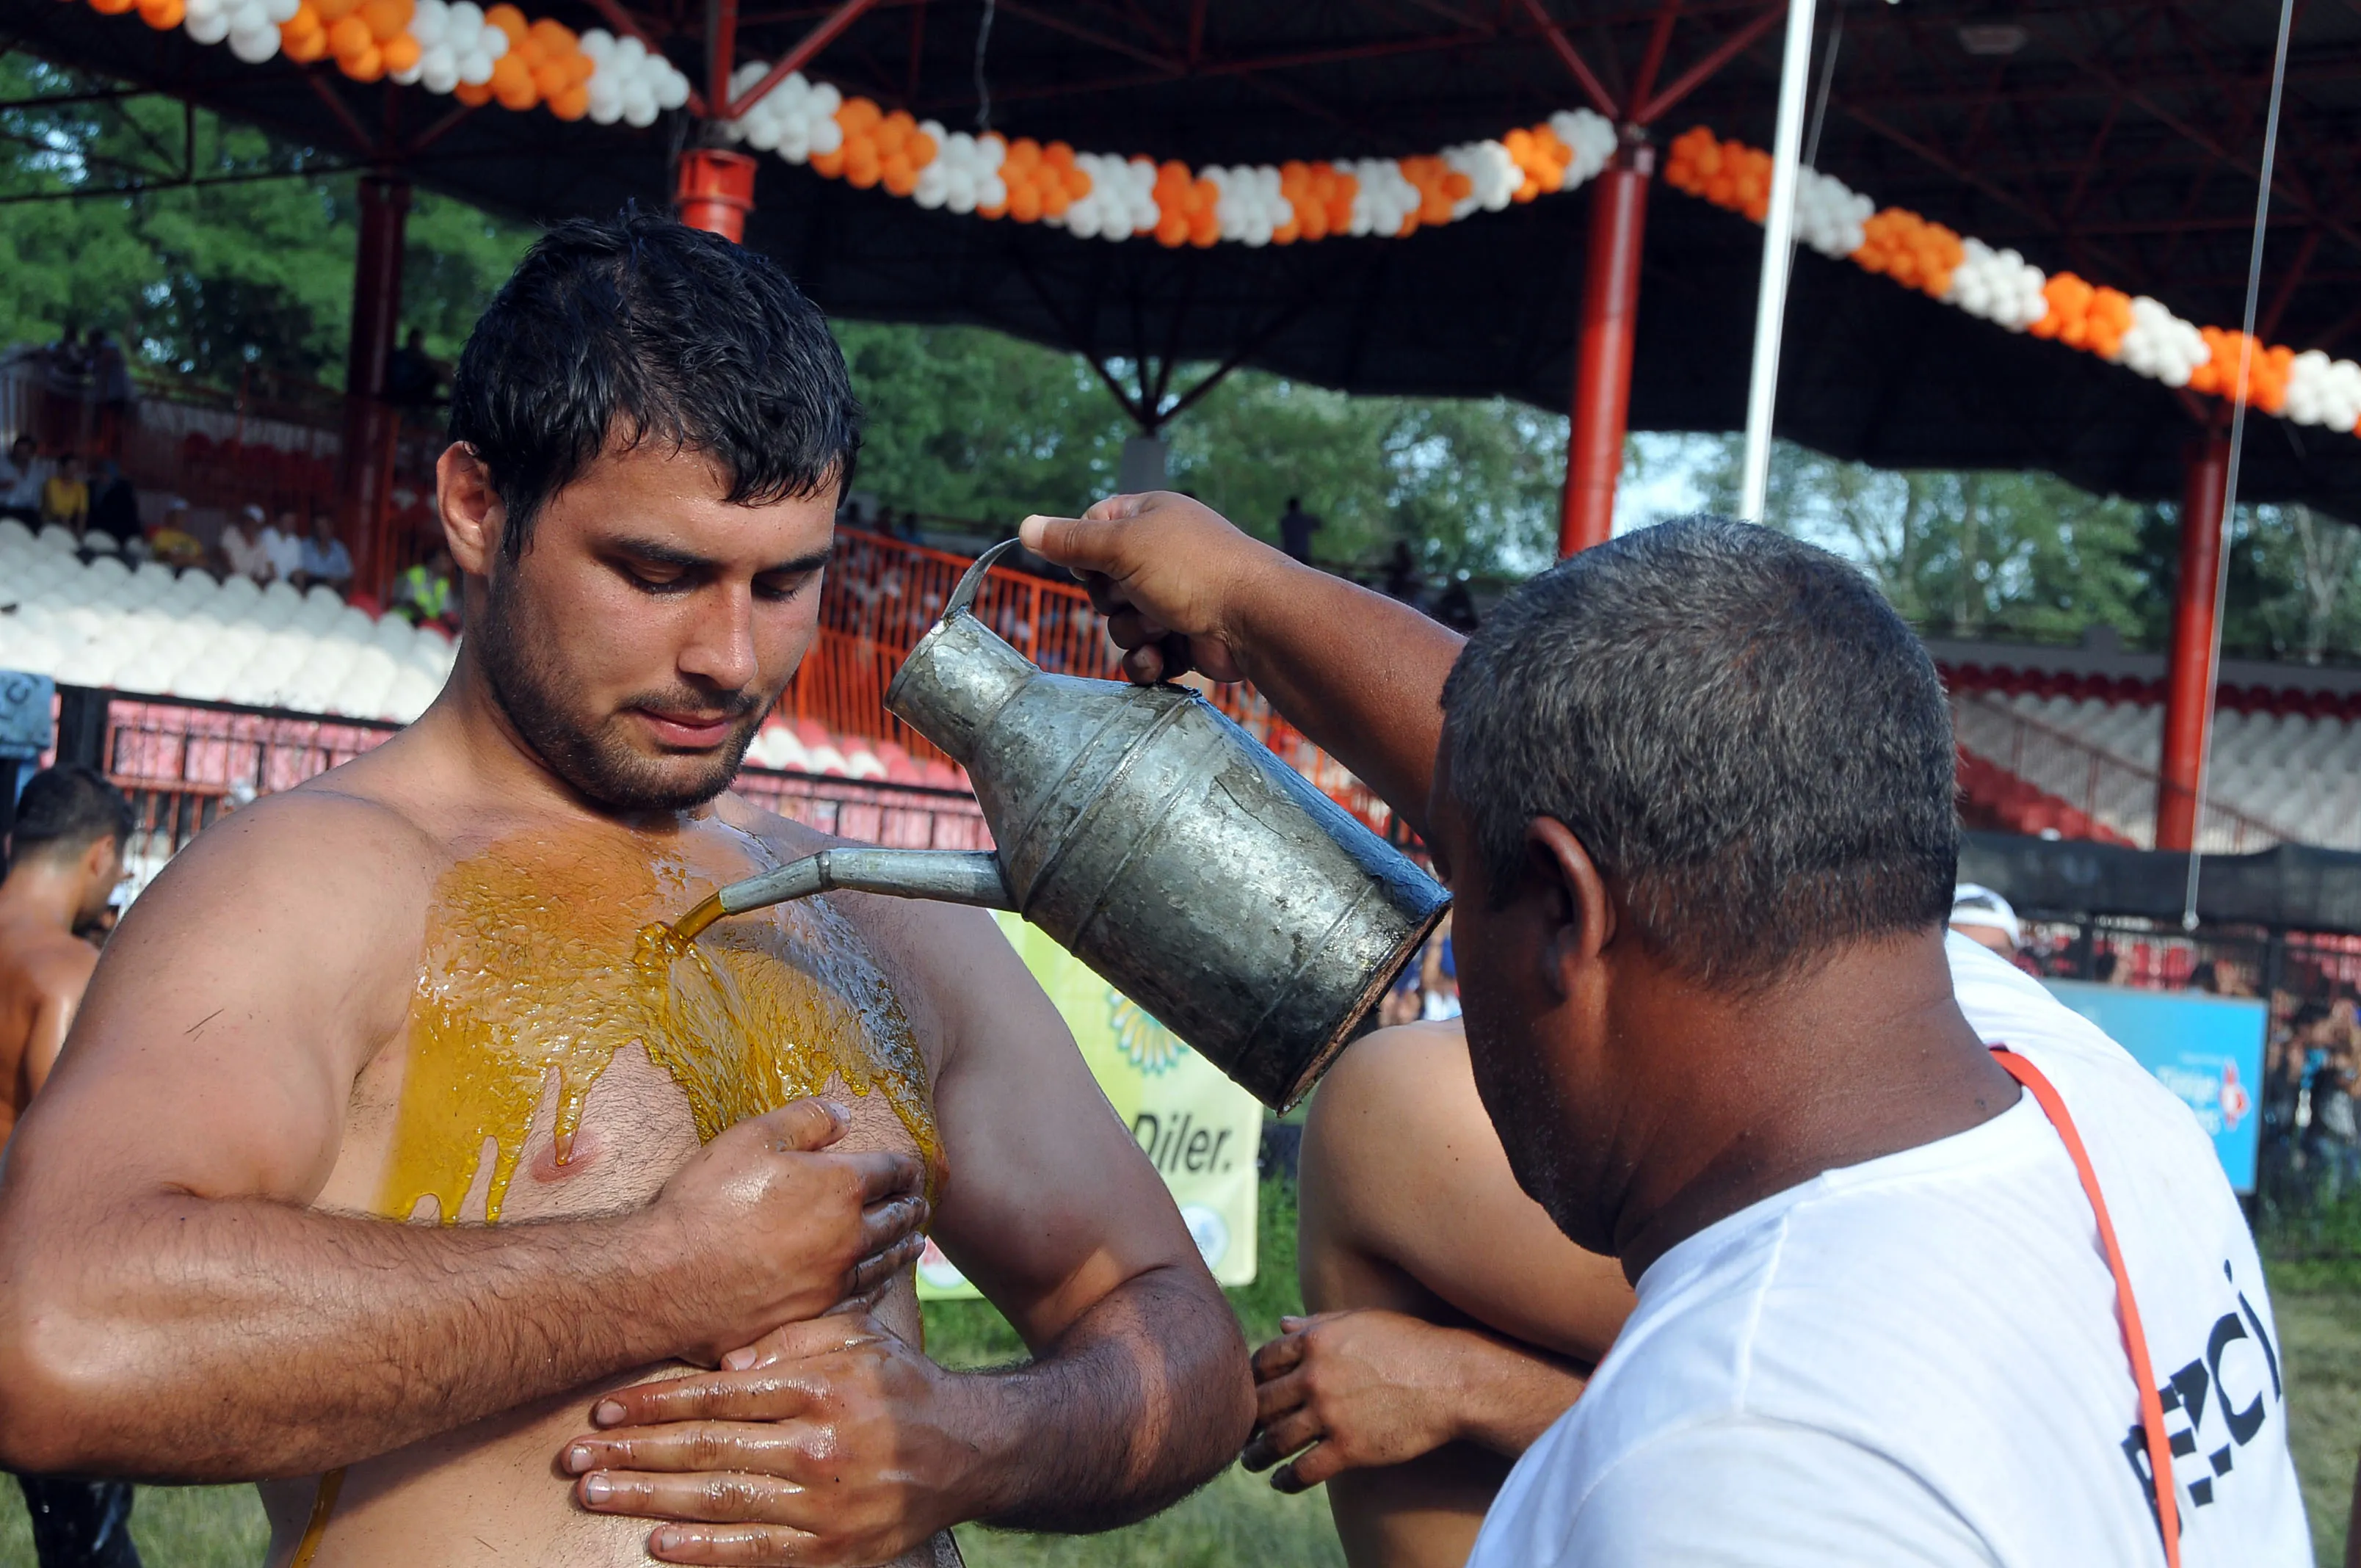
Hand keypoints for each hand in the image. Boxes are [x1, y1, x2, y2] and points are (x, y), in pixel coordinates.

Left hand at [562, 1314, 974, 1565]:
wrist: (970, 1451)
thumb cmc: (902, 1387)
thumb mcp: (858, 1338)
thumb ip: (795, 1337)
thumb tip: (727, 1357)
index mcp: (818, 1386)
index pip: (717, 1394)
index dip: (654, 1403)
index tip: (604, 1410)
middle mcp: (816, 1443)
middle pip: (705, 1447)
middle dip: (632, 1453)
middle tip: (574, 1460)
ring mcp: (822, 1502)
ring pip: (718, 1500)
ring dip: (648, 1501)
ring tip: (596, 1496)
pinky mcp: (831, 1548)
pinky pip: (755, 1551)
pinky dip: (703, 1552)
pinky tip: (657, 1547)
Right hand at [652, 1101, 928, 1365]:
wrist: (668, 1277)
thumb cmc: (706, 1201)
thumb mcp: (753, 1138)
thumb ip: (806, 1120)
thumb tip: (844, 1115)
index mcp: (842, 1187)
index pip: (892, 1171)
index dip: (907, 1167)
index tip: (915, 1168)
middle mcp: (849, 1236)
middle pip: (896, 1219)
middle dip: (911, 1208)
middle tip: (920, 1205)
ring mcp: (833, 1280)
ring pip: (884, 1262)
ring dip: (902, 1249)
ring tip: (913, 1243)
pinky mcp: (812, 1313)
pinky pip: (859, 1298)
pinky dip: (877, 1286)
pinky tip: (877, 1284)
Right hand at [1020, 493, 1289, 685]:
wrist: (1254, 621)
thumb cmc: (1194, 569)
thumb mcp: (1123, 544)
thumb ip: (1072, 541)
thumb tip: (1026, 525)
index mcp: (1149, 517)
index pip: (1092, 527)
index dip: (1083, 549)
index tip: (1091, 563)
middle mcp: (1160, 554)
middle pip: (1100, 583)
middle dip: (1111, 599)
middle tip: (1137, 594)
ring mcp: (1172, 598)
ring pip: (1118, 623)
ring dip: (1133, 631)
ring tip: (1164, 624)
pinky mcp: (1181, 638)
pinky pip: (1141, 655)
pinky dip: (1147, 661)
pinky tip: (1162, 658)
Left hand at [1241, 1311, 1477, 1491]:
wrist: (1451, 1378)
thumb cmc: (1410, 1343)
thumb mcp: (1361, 1320)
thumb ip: (1316, 1322)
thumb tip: (1281, 1322)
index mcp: (1316, 1341)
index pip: (1263, 1360)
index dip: (1251, 1378)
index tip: (1250, 1391)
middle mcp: (1315, 1376)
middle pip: (1262, 1402)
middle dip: (1248, 1419)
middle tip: (1242, 1431)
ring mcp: (1330, 1413)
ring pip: (1275, 1439)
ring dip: (1257, 1454)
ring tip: (1250, 1461)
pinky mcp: (1349, 1448)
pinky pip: (1304, 1470)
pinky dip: (1286, 1480)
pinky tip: (1280, 1482)